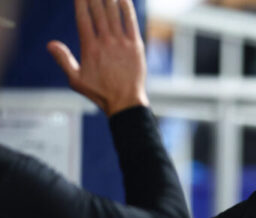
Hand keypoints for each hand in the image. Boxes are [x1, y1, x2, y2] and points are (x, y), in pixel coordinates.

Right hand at [47, 0, 148, 115]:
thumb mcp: (76, 79)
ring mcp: (122, 43)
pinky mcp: (136, 46)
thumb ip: (63, 60)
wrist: (125, 101)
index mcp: (90, 48)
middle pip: (98, 12)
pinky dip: (127, 9)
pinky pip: (131, 23)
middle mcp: (106, 42)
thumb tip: (50, 44)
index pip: (83, 18)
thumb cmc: (100, 92)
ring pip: (114, 14)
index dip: (80, 3)